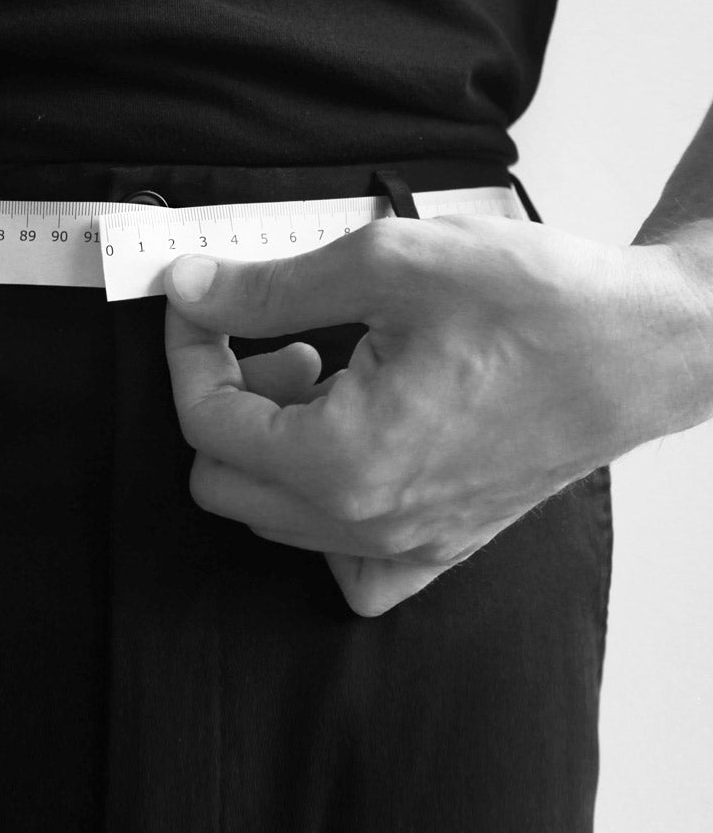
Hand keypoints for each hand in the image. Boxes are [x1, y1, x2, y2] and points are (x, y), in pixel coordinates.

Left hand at [162, 214, 712, 616]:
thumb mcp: (385, 266)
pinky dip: (322, 512)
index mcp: (343, 461)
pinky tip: (349, 448)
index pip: (205, 421)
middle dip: (226, 398)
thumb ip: (267, 288)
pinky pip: (349, 566)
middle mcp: (368, 523)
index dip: (188, 349)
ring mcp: (409, 545)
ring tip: (324, 370)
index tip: (203, 301)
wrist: (643, 344)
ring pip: (274, 516)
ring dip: (271, 441)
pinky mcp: (444, 545)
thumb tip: (190, 290)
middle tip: (276, 338)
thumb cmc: (535, 302)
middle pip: (223, 479)